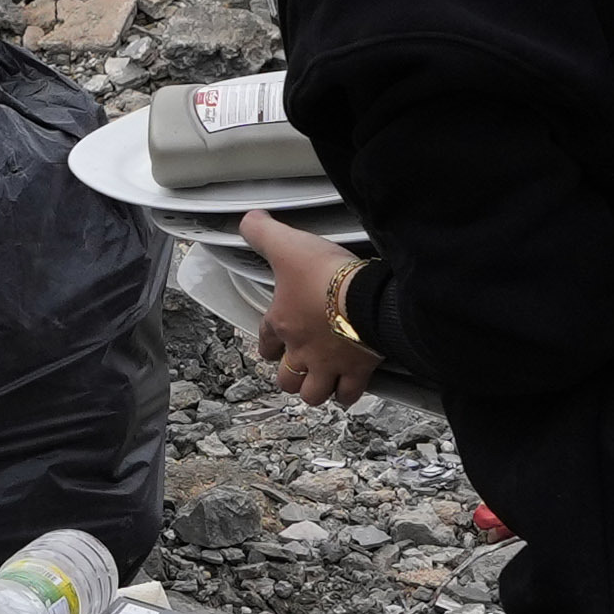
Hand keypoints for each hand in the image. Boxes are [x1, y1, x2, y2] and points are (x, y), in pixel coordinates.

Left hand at [243, 213, 371, 406]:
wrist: (365, 297)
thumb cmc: (326, 274)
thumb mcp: (288, 244)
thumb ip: (263, 232)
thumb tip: (248, 219)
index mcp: (282, 323)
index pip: (266, 342)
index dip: (268, 345)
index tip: (273, 345)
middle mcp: (301, 350)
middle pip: (287, 378)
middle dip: (290, 376)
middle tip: (298, 368)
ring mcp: (329, 364)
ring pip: (313, 393)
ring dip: (314, 389)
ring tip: (320, 382)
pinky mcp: (357, 370)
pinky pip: (348, 393)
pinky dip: (347, 393)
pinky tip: (349, 387)